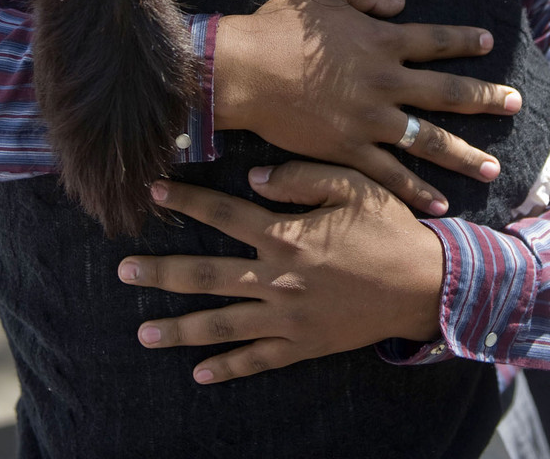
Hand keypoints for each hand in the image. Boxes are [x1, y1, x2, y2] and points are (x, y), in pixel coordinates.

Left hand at [118, 161, 444, 383]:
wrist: (426, 285)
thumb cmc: (389, 228)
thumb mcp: (351, 185)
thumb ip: (299, 177)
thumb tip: (252, 177)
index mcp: (285, 234)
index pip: (222, 213)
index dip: (185, 199)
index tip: (153, 191)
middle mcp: (276, 279)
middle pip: (205, 275)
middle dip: (161, 274)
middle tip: (123, 272)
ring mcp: (287, 317)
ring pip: (220, 325)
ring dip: (178, 329)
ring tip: (142, 334)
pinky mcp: (303, 344)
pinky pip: (257, 360)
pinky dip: (226, 368)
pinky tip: (198, 372)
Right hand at [213, 0, 518, 213]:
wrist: (244, 70)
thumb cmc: (278, 26)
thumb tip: (397, 3)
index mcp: (381, 41)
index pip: (435, 40)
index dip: (464, 40)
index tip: (488, 42)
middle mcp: (386, 81)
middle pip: (447, 92)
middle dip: (485, 97)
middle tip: (515, 103)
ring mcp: (370, 120)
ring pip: (429, 140)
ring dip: (464, 155)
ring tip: (493, 168)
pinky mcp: (348, 149)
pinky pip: (390, 174)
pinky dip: (416, 190)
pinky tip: (440, 204)